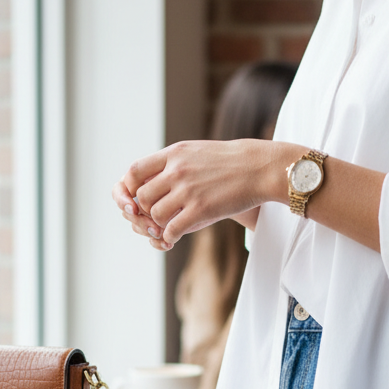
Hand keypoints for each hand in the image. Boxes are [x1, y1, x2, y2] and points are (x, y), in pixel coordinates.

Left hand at [113, 139, 282, 248]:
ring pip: (156, 215)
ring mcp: (189, 190)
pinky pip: (172, 229)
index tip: (137, 197)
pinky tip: (175, 236)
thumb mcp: (195, 151)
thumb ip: (172, 162)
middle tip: (156, 217)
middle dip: (146, 211)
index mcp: (174, 155)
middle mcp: (177, 171)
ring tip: (168, 225)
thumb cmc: (228, 162)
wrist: (259, 167)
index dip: (130, 188)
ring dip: (159, 225)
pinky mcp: (202, 209)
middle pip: (143, 197)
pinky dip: (170, 236)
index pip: (134, 171)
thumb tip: (149, 176)